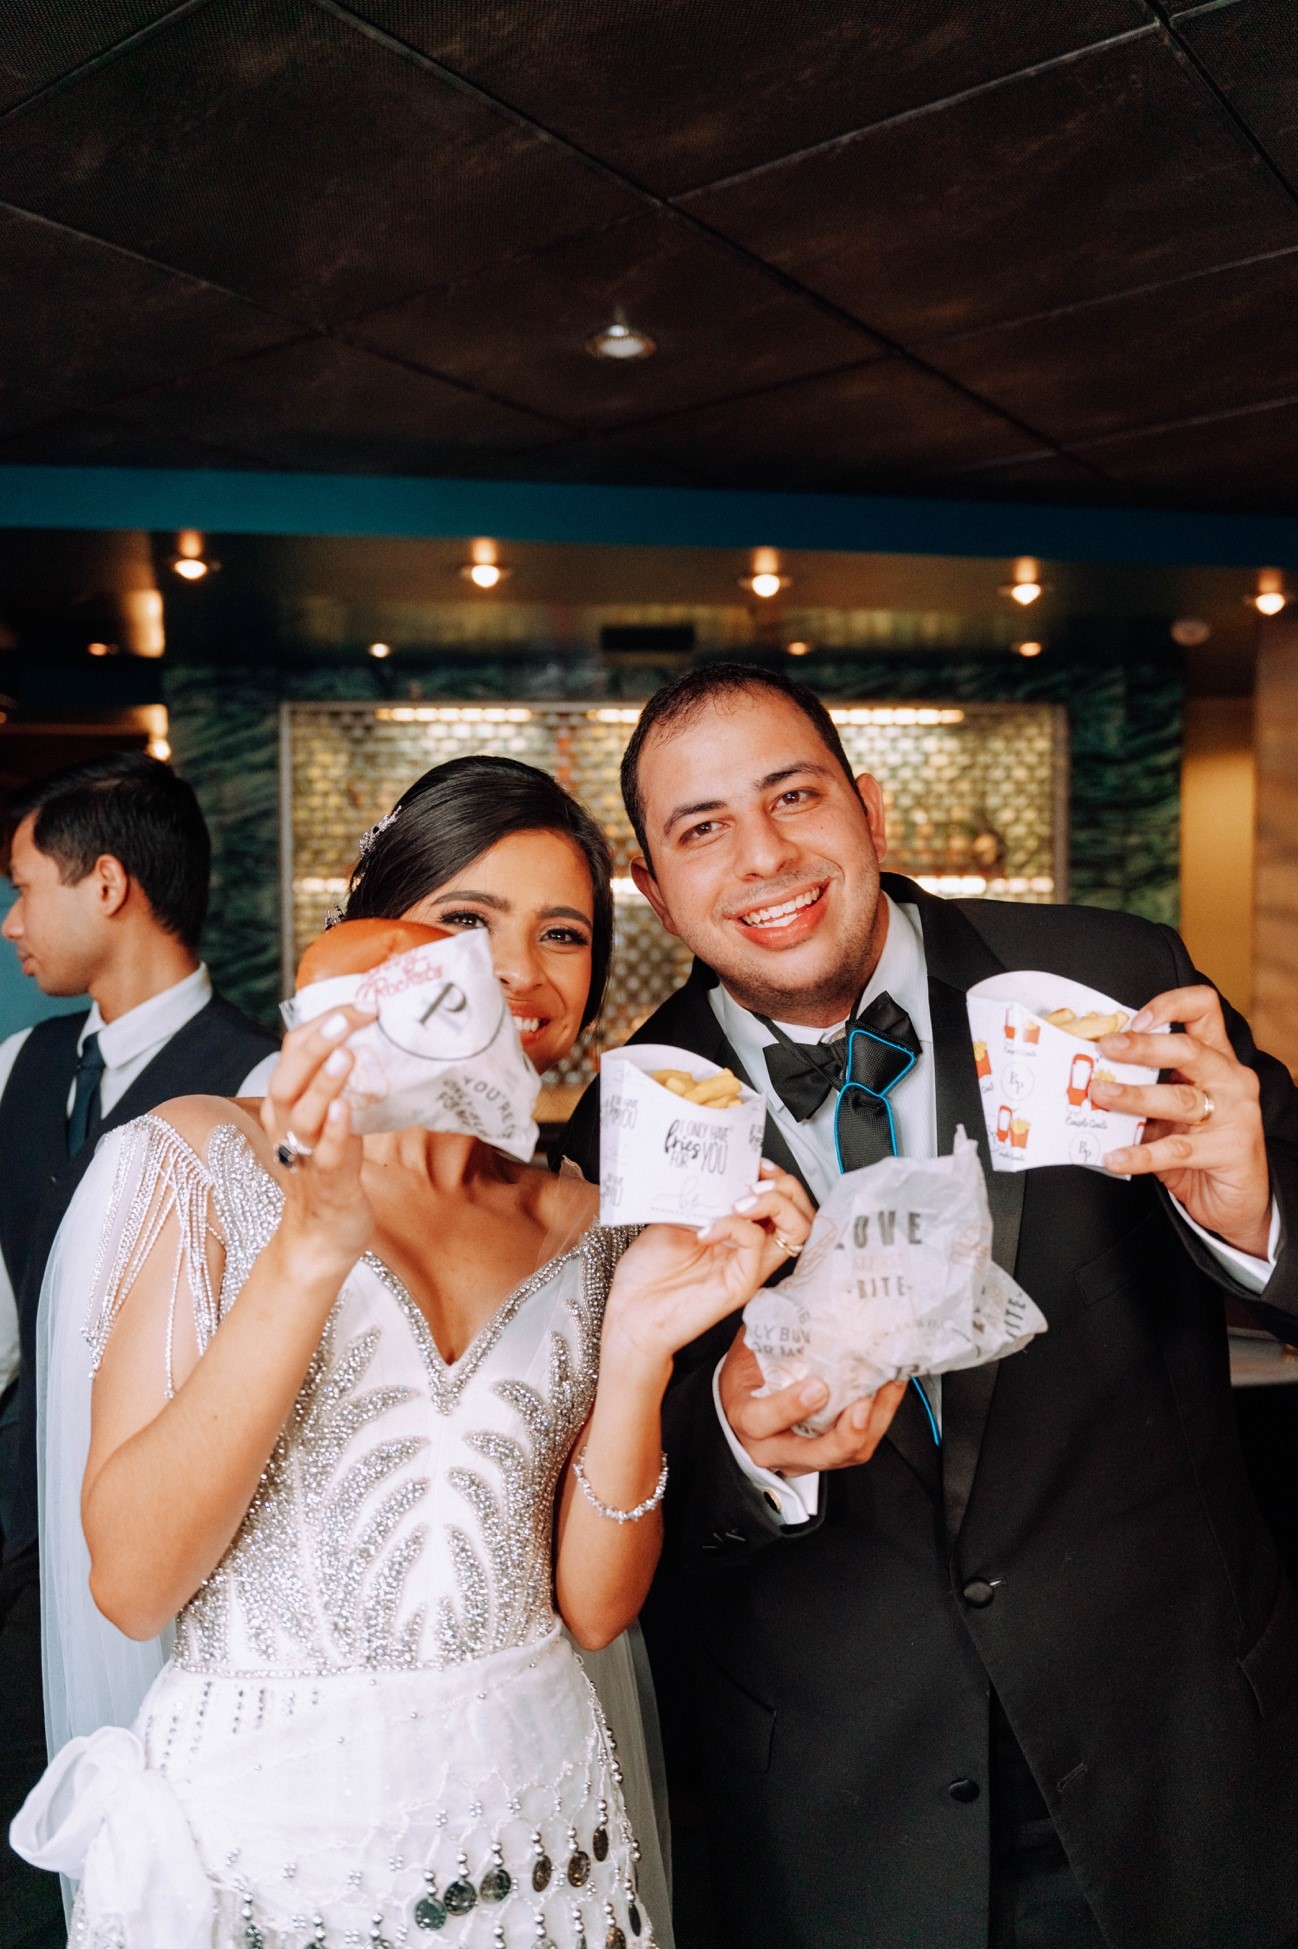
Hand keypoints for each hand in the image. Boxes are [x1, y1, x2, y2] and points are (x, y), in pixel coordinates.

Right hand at [260, 1005, 377, 1270]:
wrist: (322, 1237)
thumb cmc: (332, 1170)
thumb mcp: (332, 1119)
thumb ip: (343, 1085)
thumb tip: (378, 1038)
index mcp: (287, 1106)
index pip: (292, 1053)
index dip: (320, 1025)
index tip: (359, 1002)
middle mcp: (287, 1127)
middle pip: (287, 1078)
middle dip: (315, 1044)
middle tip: (346, 1017)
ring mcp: (304, 1157)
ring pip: (303, 1115)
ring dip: (324, 1083)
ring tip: (346, 1054)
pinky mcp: (328, 1185)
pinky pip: (325, 1156)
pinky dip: (334, 1132)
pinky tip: (347, 1108)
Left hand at [603, 1162, 813, 1380]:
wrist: (631, 1315)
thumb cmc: (648, 1276)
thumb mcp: (675, 1218)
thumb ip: (702, 1197)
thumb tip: (718, 1168)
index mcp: (738, 1232)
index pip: (783, 1202)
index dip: (777, 1177)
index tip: (754, 1162)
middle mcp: (751, 1250)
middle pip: (802, 1213)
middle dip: (787, 1186)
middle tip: (756, 1180)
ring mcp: (750, 1267)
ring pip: (797, 1229)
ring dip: (774, 1202)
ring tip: (741, 1201)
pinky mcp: (742, 1284)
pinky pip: (757, 1244)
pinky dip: (735, 1225)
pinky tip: (707, 1230)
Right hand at [718, 1329, 905, 1473]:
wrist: (743, 1404)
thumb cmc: (746, 1374)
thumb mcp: (748, 1351)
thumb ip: (770, 1332)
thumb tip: (802, 1292)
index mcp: (747, 1417)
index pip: (762, 1421)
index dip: (789, 1407)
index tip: (817, 1386)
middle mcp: (774, 1447)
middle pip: (816, 1455)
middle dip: (846, 1431)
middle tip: (865, 1400)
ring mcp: (803, 1459)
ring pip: (845, 1456)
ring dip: (872, 1422)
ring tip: (887, 1386)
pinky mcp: (828, 1458)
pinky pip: (858, 1447)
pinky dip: (878, 1419)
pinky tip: (889, 1390)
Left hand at [1094, 984, 1270, 1256]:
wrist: (1238, 1199)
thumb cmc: (1201, 1147)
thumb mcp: (1172, 1111)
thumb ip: (1146, 1089)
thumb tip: (1093, 1076)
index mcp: (1217, 1059)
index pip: (1204, 1010)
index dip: (1170, 1005)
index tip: (1133, 1018)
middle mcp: (1231, 1080)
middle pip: (1189, 1049)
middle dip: (1143, 1047)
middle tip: (1106, 1048)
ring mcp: (1236, 1115)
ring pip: (1181, 1099)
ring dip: (1135, 1096)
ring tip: (1101, 1095)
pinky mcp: (1230, 1151)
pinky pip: (1177, 1150)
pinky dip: (1141, 1154)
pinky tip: (1115, 1156)